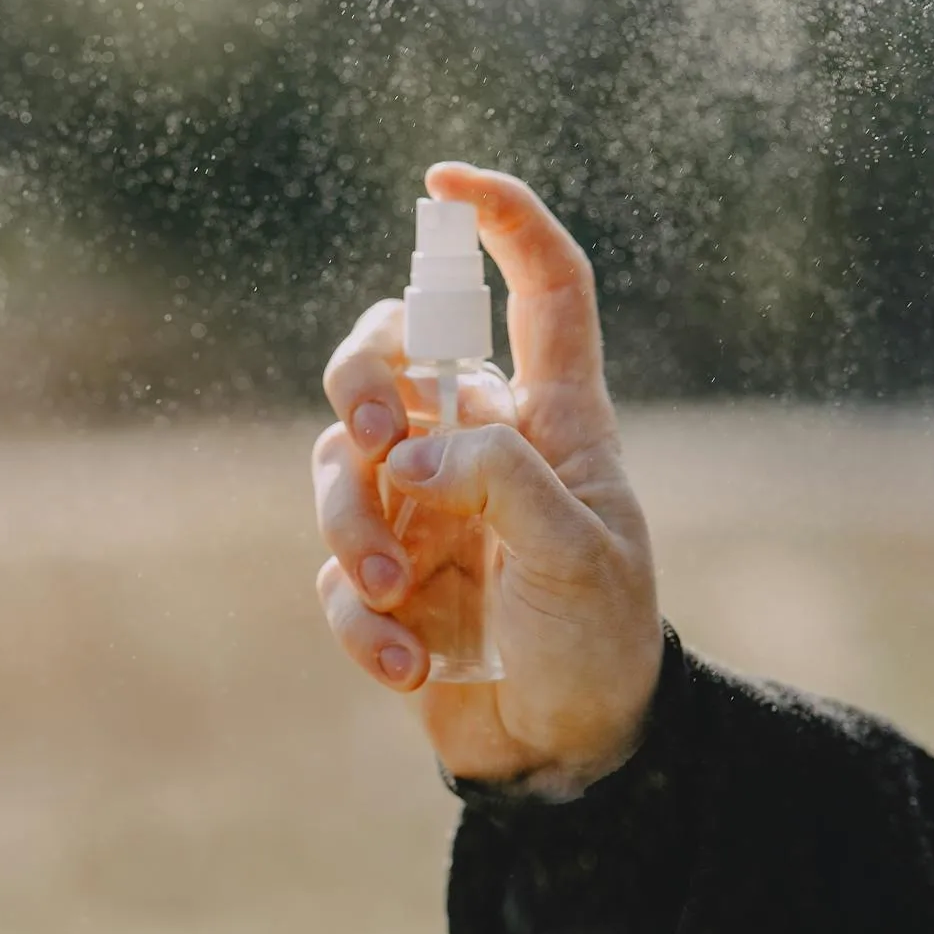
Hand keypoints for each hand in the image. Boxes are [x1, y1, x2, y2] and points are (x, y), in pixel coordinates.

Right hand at [312, 163, 661, 793]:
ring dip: (356, 527)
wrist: (566, 752)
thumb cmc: (598, 643)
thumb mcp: (578, 556)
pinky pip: (335, 571)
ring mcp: (420, 511)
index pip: (541, 291)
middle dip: (361, 380)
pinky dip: (359, 619)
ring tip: (401, 595)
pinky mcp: (380, 577)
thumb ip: (499, 483)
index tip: (443, 181)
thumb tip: (404, 458)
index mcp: (550, 421)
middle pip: (390, 353)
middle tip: (378, 441)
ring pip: (340, 462)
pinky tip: (407, 666)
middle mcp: (475, 448)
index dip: (502, 221)